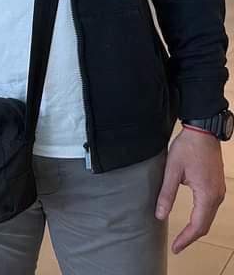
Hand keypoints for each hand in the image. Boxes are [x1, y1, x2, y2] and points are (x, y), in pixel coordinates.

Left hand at [155, 126, 225, 252]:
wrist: (203, 130)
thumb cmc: (188, 147)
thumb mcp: (172, 170)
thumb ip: (166, 194)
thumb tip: (160, 215)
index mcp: (206, 195)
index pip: (198, 226)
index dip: (186, 239)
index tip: (175, 248)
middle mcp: (216, 196)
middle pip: (205, 224)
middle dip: (191, 237)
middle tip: (177, 245)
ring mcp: (219, 191)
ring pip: (209, 217)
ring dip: (197, 228)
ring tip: (183, 235)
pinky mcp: (217, 185)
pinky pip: (210, 208)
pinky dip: (201, 217)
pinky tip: (192, 218)